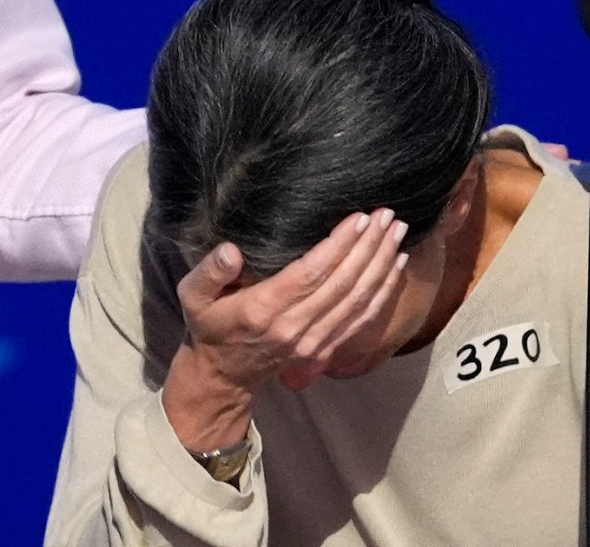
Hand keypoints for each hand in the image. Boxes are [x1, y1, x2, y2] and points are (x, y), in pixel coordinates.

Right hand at [162, 210, 407, 451]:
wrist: (224, 375)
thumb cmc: (209, 325)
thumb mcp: (192, 296)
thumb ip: (209, 272)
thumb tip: (231, 250)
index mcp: (264, 309)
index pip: (311, 274)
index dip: (339, 245)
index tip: (359, 217)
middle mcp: (294, 327)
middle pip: (343, 284)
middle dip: (369, 246)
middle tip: (387, 214)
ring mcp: (314, 341)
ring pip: (359, 300)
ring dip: (382, 264)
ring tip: (397, 231)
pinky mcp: (326, 348)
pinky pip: (363, 319)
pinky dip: (384, 291)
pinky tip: (395, 266)